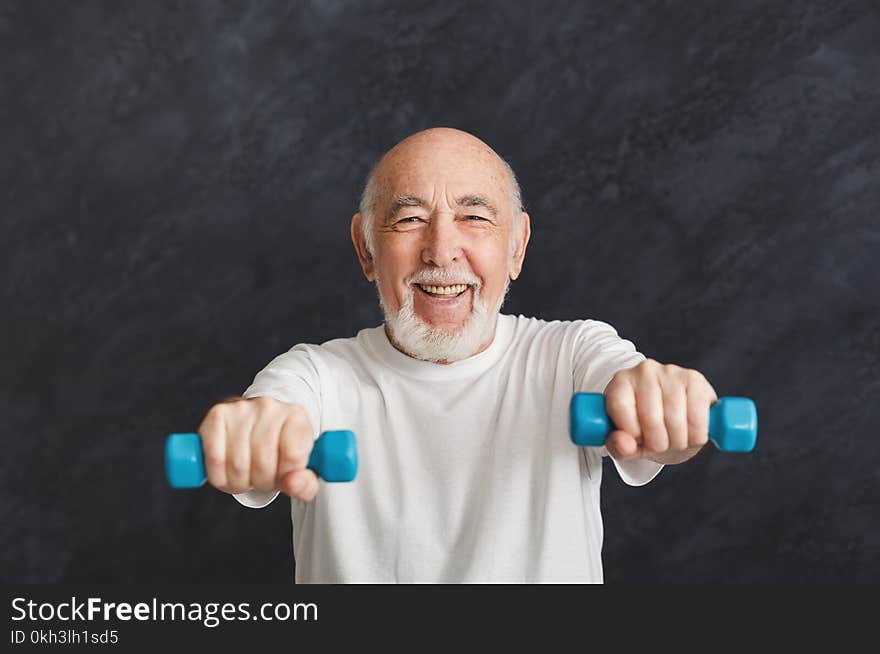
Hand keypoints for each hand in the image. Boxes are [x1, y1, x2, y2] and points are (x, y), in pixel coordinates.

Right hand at [196, 396, 318, 500]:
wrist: (259, 425)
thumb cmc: (280, 449)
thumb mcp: (300, 468)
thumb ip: (305, 484)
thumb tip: (293, 484)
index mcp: (297, 416)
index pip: (293, 456)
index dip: (286, 475)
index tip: (283, 474)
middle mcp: (270, 406)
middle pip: (263, 464)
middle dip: (262, 482)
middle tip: (263, 477)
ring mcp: (241, 408)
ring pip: (237, 465)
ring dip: (240, 482)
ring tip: (247, 473)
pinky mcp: (217, 415)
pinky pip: (215, 459)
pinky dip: (220, 477)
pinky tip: (228, 471)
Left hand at [603, 359, 717, 463]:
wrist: (675, 414)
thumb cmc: (645, 426)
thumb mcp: (626, 441)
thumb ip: (619, 446)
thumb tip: (624, 445)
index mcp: (620, 383)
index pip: (620, 407)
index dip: (632, 432)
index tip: (638, 439)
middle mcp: (643, 372)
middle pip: (651, 418)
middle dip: (658, 443)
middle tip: (659, 443)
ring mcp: (671, 373)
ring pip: (675, 421)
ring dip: (677, 441)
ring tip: (674, 438)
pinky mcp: (695, 380)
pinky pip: (697, 419)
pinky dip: (695, 436)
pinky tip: (690, 432)